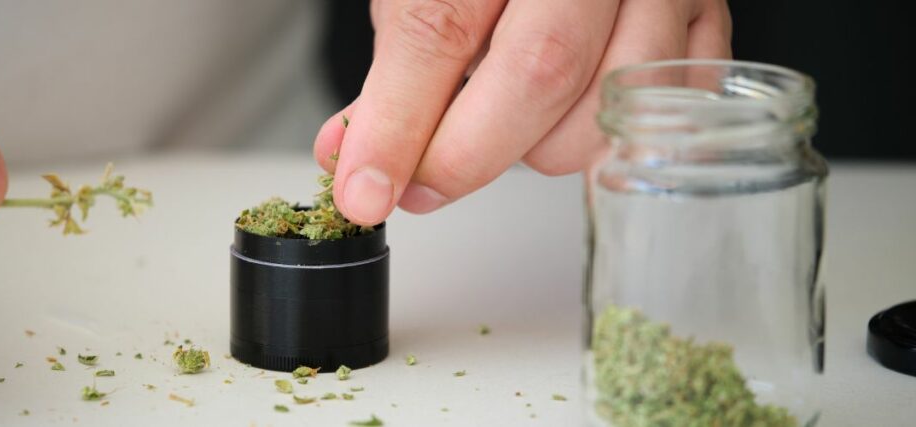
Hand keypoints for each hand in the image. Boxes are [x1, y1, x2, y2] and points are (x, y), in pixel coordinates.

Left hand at [314, 0, 730, 224]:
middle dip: (469, 154)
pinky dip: (613, 139)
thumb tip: (350, 161)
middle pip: (540, 72)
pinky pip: (667, 111)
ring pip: (607, 102)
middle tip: (424, 182)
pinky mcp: (706, 15)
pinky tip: (573, 116)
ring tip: (510, 122)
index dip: (397, 123)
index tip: (366, 192)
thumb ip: (396, 77)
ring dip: (543, 147)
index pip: (437, 29)